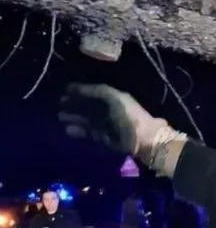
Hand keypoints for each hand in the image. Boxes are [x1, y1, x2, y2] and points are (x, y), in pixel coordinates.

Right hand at [58, 84, 175, 156]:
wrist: (144, 139)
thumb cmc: (129, 116)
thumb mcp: (114, 97)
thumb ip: (96, 90)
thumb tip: (75, 88)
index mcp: (113, 99)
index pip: (93, 93)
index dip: (79, 92)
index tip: (64, 92)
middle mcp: (110, 111)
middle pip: (88, 107)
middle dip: (74, 106)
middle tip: (59, 106)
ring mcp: (108, 126)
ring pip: (87, 120)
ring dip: (74, 119)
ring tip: (61, 117)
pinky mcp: (106, 139)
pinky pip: (90, 134)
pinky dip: (79, 131)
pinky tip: (68, 130)